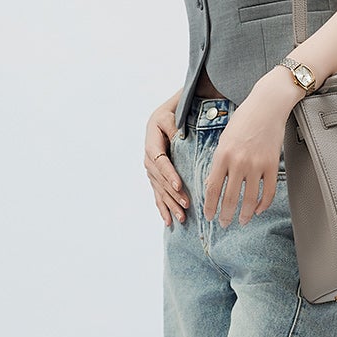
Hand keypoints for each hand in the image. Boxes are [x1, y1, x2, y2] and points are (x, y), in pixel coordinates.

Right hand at [144, 100, 188, 226]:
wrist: (163, 117)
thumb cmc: (170, 115)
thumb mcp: (171, 116)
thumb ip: (174, 128)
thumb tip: (179, 138)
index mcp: (152, 143)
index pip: (160, 162)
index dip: (169, 175)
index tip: (179, 185)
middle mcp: (149, 159)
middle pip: (160, 180)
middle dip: (173, 194)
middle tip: (187, 205)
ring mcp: (151, 170)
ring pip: (160, 190)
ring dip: (170, 205)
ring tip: (182, 218)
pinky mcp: (155, 177)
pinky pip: (158, 194)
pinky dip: (163, 208)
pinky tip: (168, 221)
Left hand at [202, 70, 301, 227]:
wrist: (267, 105)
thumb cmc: (244, 119)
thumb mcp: (224, 138)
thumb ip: (219, 161)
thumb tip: (214, 185)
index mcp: (222, 155)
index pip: (212, 189)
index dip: (209, 206)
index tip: (208, 216)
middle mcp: (238, 162)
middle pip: (230, 199)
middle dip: (225, 216)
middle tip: (223, 224)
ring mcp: (257, 165)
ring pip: (249, 199)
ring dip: (244, 215)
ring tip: (241, 221)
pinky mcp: (272, 165)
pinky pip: (268, 192)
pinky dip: (263, 204)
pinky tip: (258, 210)